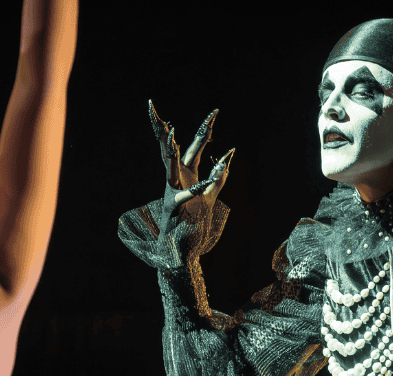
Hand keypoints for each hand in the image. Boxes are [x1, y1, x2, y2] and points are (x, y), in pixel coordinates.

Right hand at [149, 100, 233, 234]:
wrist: (179, 246)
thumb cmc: (192, 220)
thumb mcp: (210, 196)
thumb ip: (218, 176)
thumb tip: (229, 155)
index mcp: (186, 173)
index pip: (195, 146)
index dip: (205, 129)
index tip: (215, 112)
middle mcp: (177, 178)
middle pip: (174, 150)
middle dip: (169, 131)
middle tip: (163, 114)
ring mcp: (173, 191)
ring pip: (169, 168)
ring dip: (170, 153)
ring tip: (171, 137)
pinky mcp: (175, 207)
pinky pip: (184, 196)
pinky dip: (194, 190)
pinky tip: (203, 183)